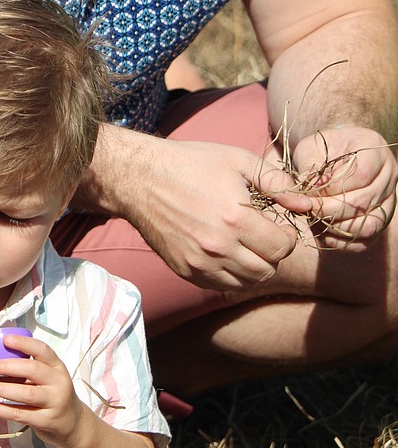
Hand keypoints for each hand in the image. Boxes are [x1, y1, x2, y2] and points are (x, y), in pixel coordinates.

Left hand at [0, 335, 82, 444]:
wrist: (72, 423)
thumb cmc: (51, 394)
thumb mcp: (46, 377)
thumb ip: (22, 369)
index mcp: (57, 366)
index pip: (42, 350)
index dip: (24, 344)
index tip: (6, 340)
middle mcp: (58, 382)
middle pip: (32, 370)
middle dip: (7, 366)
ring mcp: (53, 402)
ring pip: (25, 393)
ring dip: (1, 389)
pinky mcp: (45, 421)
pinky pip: (20, 414)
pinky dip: (0, 409)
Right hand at [117, 137, 307, 291]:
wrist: (140, 178)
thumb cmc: (191, 163)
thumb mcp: (237, 160)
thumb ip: (276, 184)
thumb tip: (307, 205)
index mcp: (236, 218)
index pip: (282, 248)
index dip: (287, 237)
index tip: (279, 226)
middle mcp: (219, 246)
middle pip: (267, 270)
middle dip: (273, 255)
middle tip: (264, 236)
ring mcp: (199, 262)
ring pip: (246, 283)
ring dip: (254, 268)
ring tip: (247, 245)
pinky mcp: (185, 270)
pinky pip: (220, 286)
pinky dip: (231, 275)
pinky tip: (227, 253)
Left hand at [291, 125, 397, 249]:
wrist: (330, 160)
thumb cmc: (320, 152)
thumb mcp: (309, 150)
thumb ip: (308, 167)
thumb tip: (309, 191)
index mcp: (374, 151)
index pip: (361, 174)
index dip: (331, 188)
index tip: (308, 193)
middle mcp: (388, 176)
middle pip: (364, 202)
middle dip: (330, 210)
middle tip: (307, 209)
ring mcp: (388, 201)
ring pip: (368, 225)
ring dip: (336, 228)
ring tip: (314, 220)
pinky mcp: (380, 223)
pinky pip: (365, 242)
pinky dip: (341, 242)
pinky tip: (322, 232)